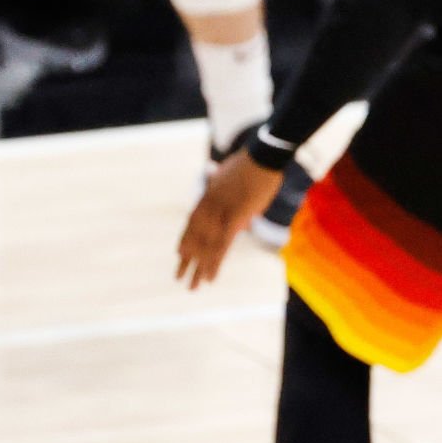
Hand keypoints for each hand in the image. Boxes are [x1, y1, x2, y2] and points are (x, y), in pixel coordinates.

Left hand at [175, 146, 284, 288]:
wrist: (263, 156)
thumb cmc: (251, 163)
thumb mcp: (230, 175)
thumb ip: (224, 188)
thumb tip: (224, 192)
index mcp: (208, 197)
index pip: (192, 224)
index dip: (186, 240)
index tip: (180, 255)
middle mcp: (210, 207)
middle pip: (195, 239)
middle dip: (187, 259)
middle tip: (178, 278)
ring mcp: (221, 213)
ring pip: (206, 247)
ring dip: (199, 268)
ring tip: (192, 287)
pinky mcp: (235, 219)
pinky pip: (222, 246)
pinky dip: (214, 263)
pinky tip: (210, 277)